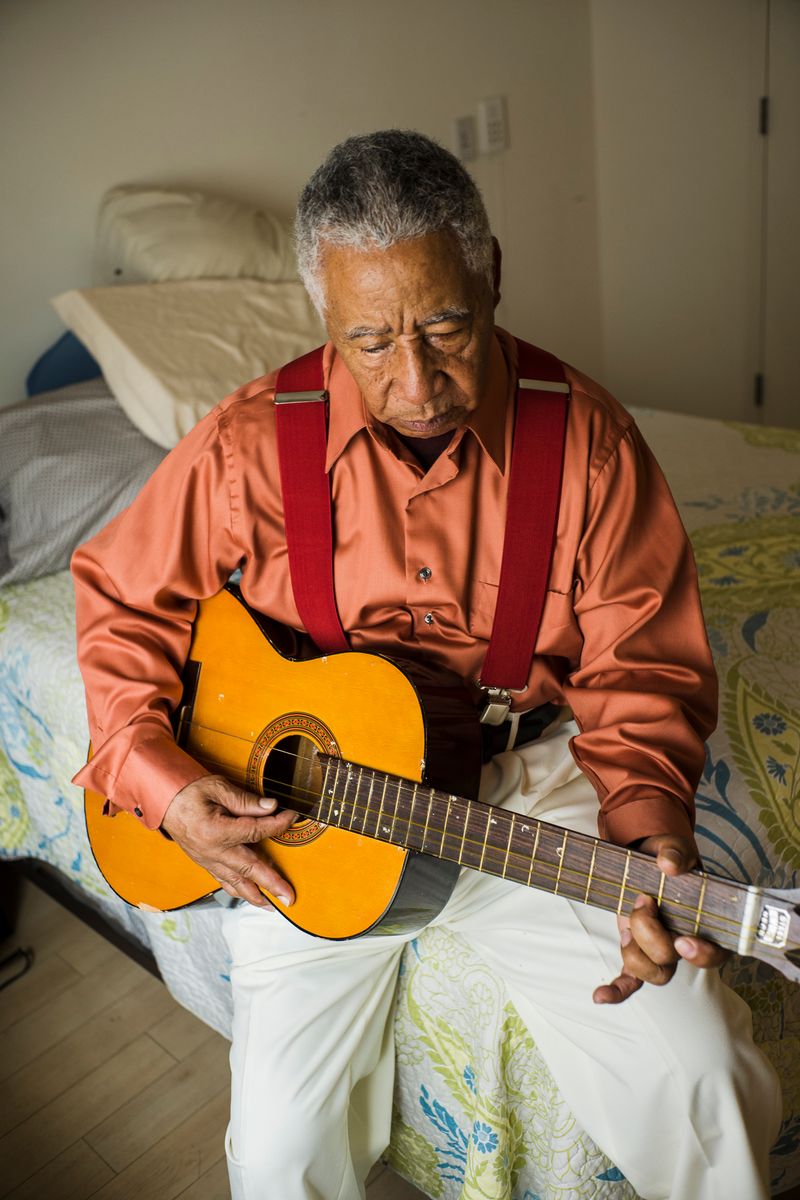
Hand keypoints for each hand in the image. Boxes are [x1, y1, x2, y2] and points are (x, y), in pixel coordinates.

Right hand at [161, 774, 297, 907]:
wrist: (163, 800)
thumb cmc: (189, 792)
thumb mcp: (217, 788)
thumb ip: (245, 801)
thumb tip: (271, 807)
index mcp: (216, 831)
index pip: (256, 830)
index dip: (277, 824)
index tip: (292, 816)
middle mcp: (212, 851)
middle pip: (248, 869)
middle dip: (271, 884)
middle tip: (289, 897)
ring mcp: (207, 860)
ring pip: (235, 882)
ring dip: (255, 895)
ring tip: (273, 906)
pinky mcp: (204, 863)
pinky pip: (223, 880)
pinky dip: (238, 890)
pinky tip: (250, 895)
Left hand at [592, 833, 726, 1004]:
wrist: (649, 858)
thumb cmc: (670, 857)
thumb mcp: (675, 847)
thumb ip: (675, 853)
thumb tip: (669, 864)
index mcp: (706, 923)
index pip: (715, 954)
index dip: (701, 955)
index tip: (683, 941)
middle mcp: (685, 943)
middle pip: (671, 962)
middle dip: (650, 935)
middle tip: (643, 901)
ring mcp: (659, 951)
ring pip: (652, 973)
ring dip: (633, 952)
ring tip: (625, 923)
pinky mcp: (637, 950)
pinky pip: (630, 981)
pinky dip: (616, 991)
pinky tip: (599, 996)